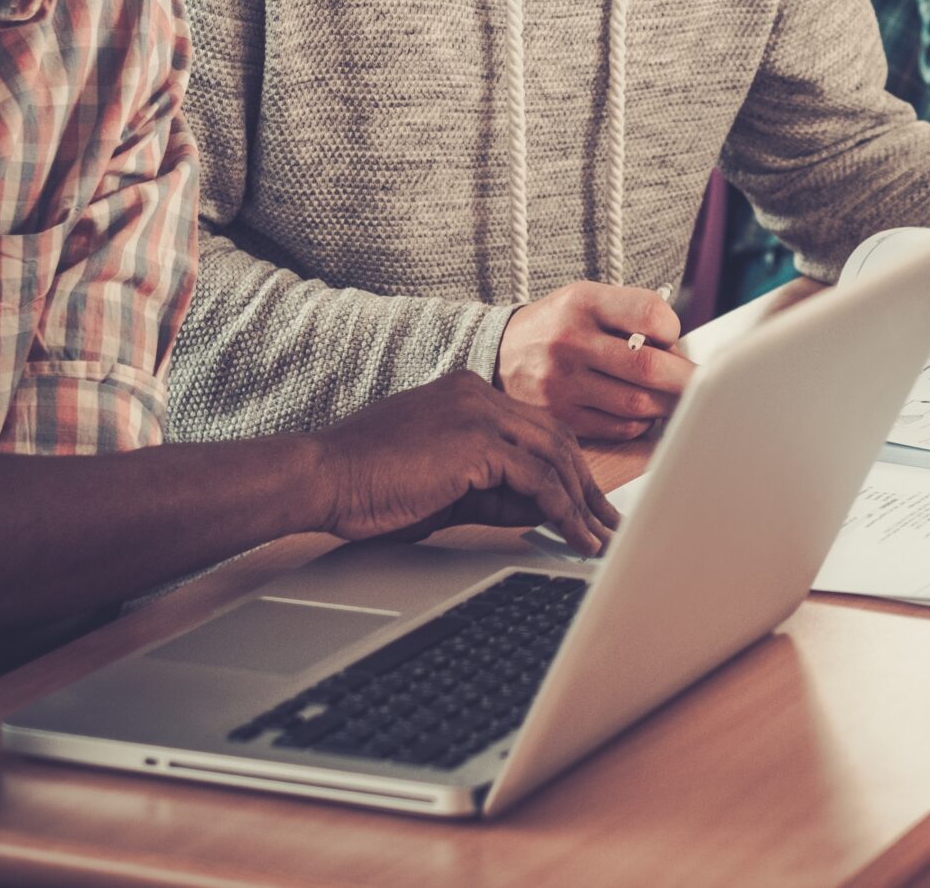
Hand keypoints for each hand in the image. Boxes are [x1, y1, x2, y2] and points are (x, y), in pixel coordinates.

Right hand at [311, 371, 618, 552]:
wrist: (321, 476)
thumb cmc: (367, 484)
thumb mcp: (443, 484)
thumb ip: (491, 489)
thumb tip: (541, 509)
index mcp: (468, 394)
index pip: (536, 427)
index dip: (566, 468)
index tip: (586, 503)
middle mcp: (479, 393)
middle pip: (555, 438)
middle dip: (586, 486)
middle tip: (608, 523)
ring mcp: (478, 412)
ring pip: (554, 456)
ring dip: (582, 502)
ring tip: (599, 537)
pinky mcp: (476, 442)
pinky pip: (537, 479)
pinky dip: (562, 511)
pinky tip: (574, 535)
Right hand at [498, 281, 694, 440]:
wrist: (498, 353)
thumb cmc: (559, 325)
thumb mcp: (587, 300)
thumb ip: (632, 316)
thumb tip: (682, 354)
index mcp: (583, 302)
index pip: (650, 314)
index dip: (672, 330)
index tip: (671, 338)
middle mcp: (570, 341)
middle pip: (649, 367)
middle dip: (686, 380)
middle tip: (703, 385)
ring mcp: (561, 382)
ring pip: (637, 404)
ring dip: (665, 405)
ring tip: (672, 399)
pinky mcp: (559, 417)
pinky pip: (618, 428)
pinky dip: (638, 423)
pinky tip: (640, 413)